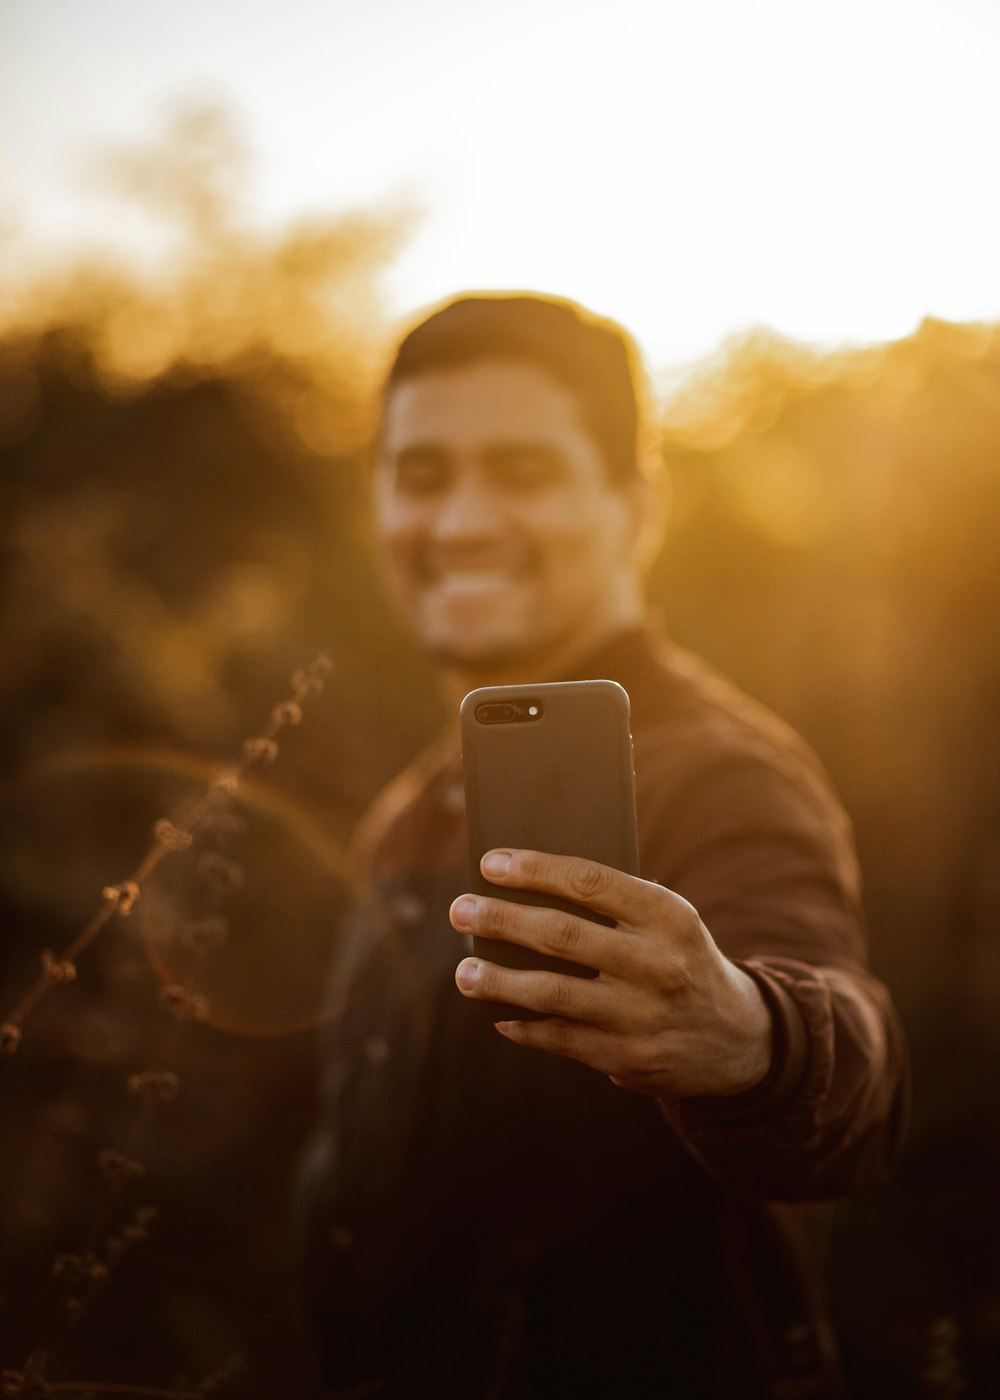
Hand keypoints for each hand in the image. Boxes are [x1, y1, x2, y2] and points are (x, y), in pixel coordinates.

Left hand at [451, 848, 773, 1100]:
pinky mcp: (627, 1058)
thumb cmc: (679, 960)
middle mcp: (658, 964)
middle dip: (502, 919)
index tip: (490, 863)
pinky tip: (499, 1014)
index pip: (590, 882)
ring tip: (465, 972)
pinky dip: (524, 1027)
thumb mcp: (667, 922)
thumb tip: (523, 890)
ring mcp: (641, 1015)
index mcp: (668, 916)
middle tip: (461, 910)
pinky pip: (559, 1038)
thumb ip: (612, 905)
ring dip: (498, 980)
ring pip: (552, 992)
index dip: (535, 870)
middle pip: (562, 935)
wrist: (736, 1038)